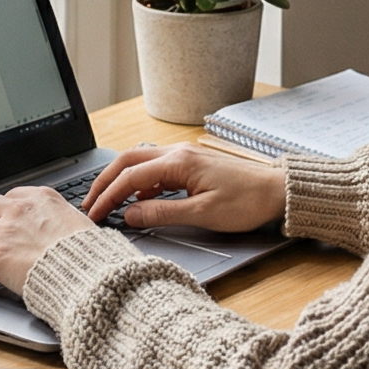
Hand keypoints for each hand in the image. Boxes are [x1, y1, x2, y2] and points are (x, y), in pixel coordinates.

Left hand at [0, 186, 95, 297]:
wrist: (87, 274)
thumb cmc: (91, 254)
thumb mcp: (82, 225)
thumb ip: (66, 221)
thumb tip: (69, 227)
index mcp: (42, 199)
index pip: (13, 195)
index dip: (3, 207)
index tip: (0, 215)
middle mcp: (20, 210)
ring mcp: (5, 233)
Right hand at [83, 143, 285, 233]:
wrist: (278, 191)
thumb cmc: (247, 202)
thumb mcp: (203, 214)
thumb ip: (163, 213)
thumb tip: (130, 215)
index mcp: (178, 163)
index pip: (129, 178)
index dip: (107, 196)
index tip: (93, 214)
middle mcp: (178, 153)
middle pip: (128, 161)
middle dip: (105, 182)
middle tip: (89, 203)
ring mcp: (185, 156)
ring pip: (141, 162)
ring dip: (122, 181)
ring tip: (108, 202)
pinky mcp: (192, 164)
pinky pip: (157, 169)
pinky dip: (141, 183)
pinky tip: (140, 201)